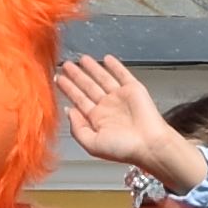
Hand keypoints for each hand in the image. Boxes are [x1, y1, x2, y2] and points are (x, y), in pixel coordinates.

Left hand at [54, 54, 205, 195]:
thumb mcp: (92, 144)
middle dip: (76, 76)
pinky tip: (106, 59)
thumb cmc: (123, 148)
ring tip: (81, 59)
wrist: (149, 144)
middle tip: (65, 65)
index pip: (79, 100)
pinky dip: (115, 66)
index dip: (68, 89)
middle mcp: (107, 107)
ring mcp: (120, 97)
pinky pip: (122, 74)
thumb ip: (77, 129)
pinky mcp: (134, 89)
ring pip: (102, 78)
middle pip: (87, 87)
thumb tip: (69, 111)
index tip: (58, 79)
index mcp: (97, 120)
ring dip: (92, 68)